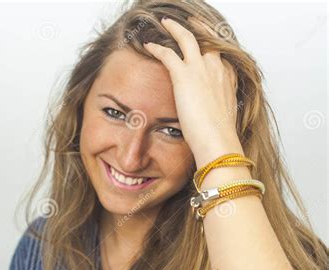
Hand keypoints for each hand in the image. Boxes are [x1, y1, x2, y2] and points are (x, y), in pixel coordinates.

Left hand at [143, 17, 241, 166]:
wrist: (218, 141)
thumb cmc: (220, 135)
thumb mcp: (221, 116)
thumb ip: (215, 108)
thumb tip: (208, 115)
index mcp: (227, 78)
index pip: (218, 54)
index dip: (209, 47)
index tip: (203, 46)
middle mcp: (217, 68)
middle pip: (206, 40)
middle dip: (197, 29)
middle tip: (188, 23)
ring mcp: (201, 69)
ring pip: (187, 38)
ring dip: (175, 29)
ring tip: (166, 23)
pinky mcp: (184, 75)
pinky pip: (167, 53)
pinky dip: (157, 47)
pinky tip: (148, 45)